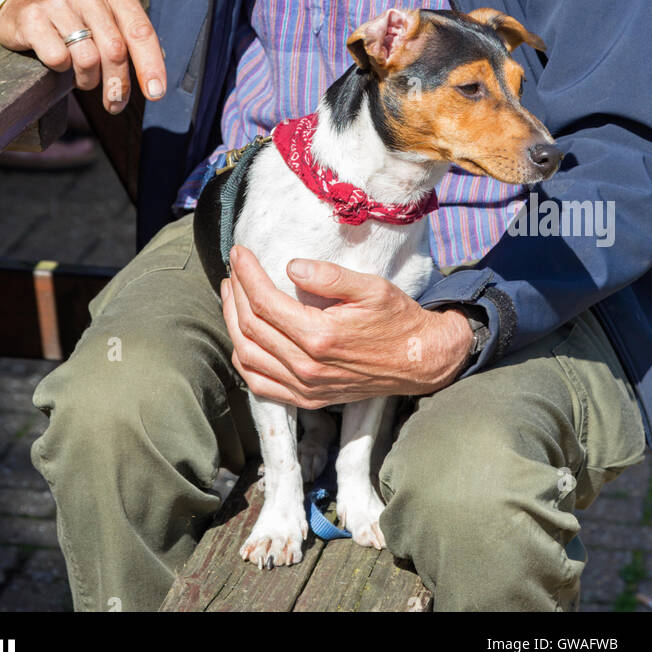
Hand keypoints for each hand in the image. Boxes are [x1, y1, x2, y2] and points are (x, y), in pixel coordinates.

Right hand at [0, 0, 165, 111]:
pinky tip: (58, 62)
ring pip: (87, 59)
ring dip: (87, 79)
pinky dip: (61, 69)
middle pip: (115, 51)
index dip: (150, 66)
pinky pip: (57, 58)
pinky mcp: (33, 17)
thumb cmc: (75, 16)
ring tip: (81, 78)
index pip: (140, 31)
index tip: (155, 93)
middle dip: (118, 84)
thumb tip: (154, 76)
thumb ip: (129, 37)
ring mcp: (58, 2)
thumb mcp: (106, 16)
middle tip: (115, 103)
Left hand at [221, 245, 473, 408]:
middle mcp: (307, 367)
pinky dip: (244, 360)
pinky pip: (260, 384)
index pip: (264, 302)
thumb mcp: (371, 287)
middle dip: (235, 293)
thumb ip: (330, 276)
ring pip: (248, 356)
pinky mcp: (308, 400)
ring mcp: (305, 388)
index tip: (239, 252)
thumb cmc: (397, 319)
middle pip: (250, 327)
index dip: (246, 274)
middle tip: (234, 269)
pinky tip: (243, 337)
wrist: (419, 361)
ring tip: (232, 295)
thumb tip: (291, 266)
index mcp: (320, 336)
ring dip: (232, 323)